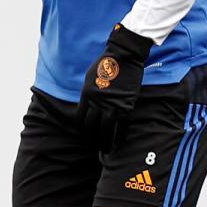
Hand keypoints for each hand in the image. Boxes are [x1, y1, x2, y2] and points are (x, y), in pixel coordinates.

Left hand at [76, 24, 153, 149]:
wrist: (124, 56)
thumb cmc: (106, 64)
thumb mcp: (90, 77)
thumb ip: (88, 93)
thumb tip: (87, 105)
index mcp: (87, 95)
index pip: (80, 119)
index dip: (82, 130)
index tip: (85, 136)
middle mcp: (97, 102)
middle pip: (92, 127)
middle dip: (92, 139)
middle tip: (94, 147)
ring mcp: (112, 104)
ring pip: (106, 129)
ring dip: (106, 142)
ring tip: (106, 150)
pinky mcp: (126, 105)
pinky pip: (122, 125)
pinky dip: (121, 135)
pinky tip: (120, 142)